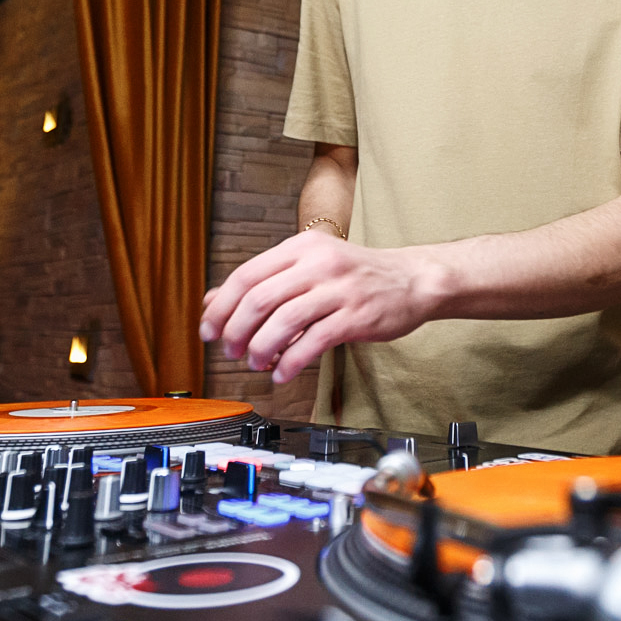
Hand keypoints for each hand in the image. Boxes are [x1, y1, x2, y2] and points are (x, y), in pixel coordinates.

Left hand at [198, 231, 439, 383]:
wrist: (412, 279)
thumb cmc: (356, 276)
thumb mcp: (308, 267)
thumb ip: (263, 282)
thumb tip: (212, 301)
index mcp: (301, 247)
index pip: (246, 275)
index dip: (221, 307)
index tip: (208, 331)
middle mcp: (318, 263)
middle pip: (259, 299)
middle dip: (236, 331)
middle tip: (231, 351)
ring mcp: (338, 289)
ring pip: (283, 321)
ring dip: (261, 349)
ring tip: (257, 363)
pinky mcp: (356, 316)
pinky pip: (314, 342)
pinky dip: (291, 362)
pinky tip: (282, 373)